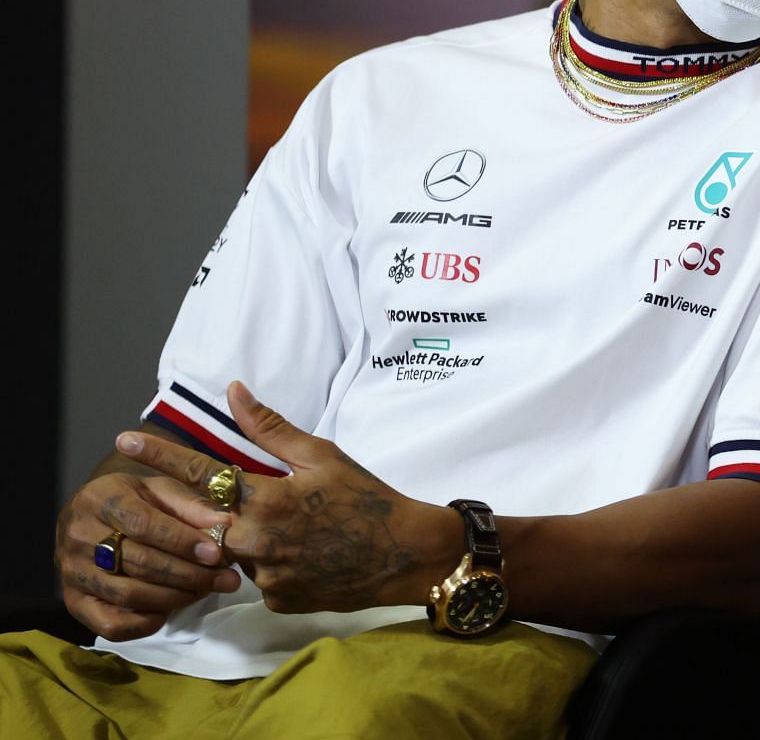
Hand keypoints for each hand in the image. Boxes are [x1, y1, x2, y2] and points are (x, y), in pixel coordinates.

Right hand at [55, 462, 243, 640]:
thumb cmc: (133, 499)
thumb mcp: (159, 489)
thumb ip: (192, 505)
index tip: (217, 554)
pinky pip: (110, 624)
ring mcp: (72, 572)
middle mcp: (79, 536)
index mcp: (100, 499)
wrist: (89, 515)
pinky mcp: (73, 602)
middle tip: (225, 579)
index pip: (143, 524)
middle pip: (139, 562)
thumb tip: (226, 525)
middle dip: (189, 574)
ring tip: (207, 590)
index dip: (182, 542)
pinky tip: (170, 611)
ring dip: (175, 597)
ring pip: (128, 594)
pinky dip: (144, 623)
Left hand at [116, 381, 459, 614]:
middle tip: (183, 490)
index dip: (159, 455)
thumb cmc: (367, 498)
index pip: (198, 472)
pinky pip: (254, 577)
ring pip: (227, 551)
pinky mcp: (274, 600)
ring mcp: (262, 576)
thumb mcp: (323, 455)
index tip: (123, 441)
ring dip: (235, 535)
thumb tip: (234, 392)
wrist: (404, 555)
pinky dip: (266, 561)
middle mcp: (254, 541)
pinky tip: (300, 552)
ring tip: (282, 525)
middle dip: (183, 503)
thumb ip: (270, 428)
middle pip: (197, 519)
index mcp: (265, 499)